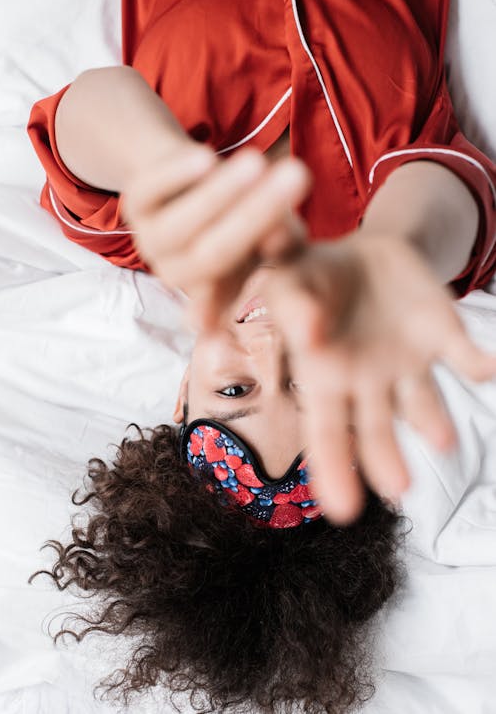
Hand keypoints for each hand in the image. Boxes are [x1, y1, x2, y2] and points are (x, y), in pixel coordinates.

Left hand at [121, 142, 310, 328]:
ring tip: (257, 163)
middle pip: (214, 255)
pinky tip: (206, 157)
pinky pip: (150, 192)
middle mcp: (176, 275)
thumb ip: (279, 241)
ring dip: (220, 194)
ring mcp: (151, 241)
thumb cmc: (244, 215)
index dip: (264, 269)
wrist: (195, 181)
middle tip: (297, 179)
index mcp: (212, 294)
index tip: (291, 240)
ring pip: (181, 227)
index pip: (240, 287)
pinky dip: (176, 175)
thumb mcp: (270, 234)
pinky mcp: (134, 205)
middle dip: (256, 216)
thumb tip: (281, 238)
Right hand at [266, 234, 495, 523]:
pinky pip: (462, 355)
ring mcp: (408, 363)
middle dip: (387, 459)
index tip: (343, 511)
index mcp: (324, 377)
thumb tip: (309, 336)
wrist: (361, 252)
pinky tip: (487, 369)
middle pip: (378, 430)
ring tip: (443, 441)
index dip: (334, 469)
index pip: (326, 432)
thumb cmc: (312, 276)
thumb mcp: (288, 283)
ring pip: (423, 403)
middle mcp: (369, 382)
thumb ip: (292, 308)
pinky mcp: (441, 334)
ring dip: (434, 421)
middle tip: (399, 488)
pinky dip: (477, 363)